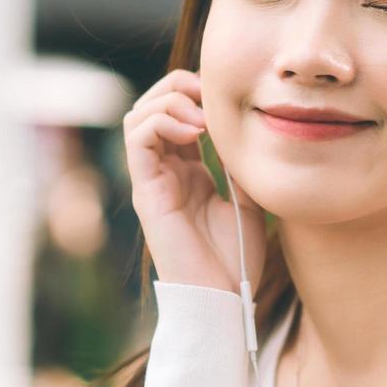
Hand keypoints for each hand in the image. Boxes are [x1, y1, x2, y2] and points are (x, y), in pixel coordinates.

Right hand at [123, 69, 266, 294]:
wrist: (222, 299)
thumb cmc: (234, 260)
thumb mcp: (248, 201)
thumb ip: (240, 165)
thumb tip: (245, 128)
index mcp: (188, 172)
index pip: (178, 114)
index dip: (196, 93)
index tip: (228, 97)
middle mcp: (165, 171)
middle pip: (152, 106)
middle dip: (179, 87)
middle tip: (210, 95)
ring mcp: (152, 180)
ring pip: (138, 115)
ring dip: (169, 100)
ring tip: (202, 114)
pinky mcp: (146, 190)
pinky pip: (137, 139)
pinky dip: (162, 121)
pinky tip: (195, 130)